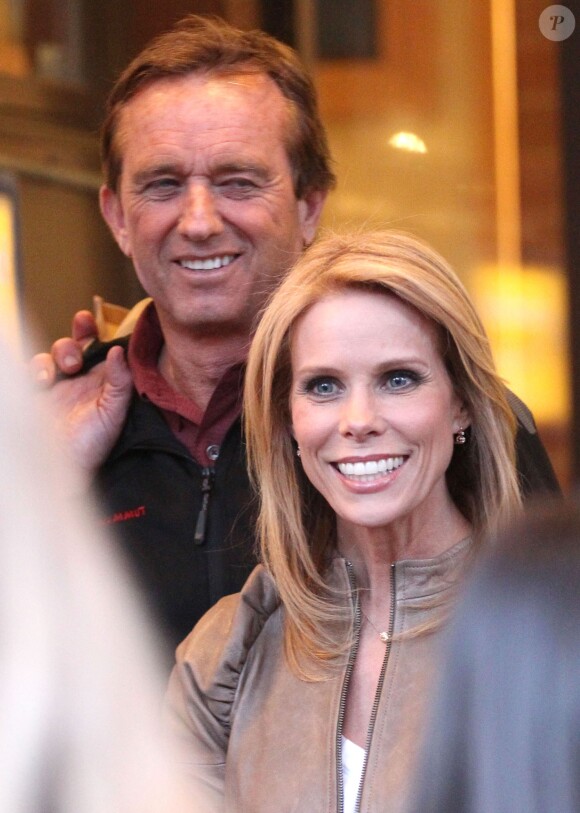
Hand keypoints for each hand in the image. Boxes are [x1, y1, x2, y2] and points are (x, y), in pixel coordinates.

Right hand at [30, 310, 132, 473]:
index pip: (98, 348)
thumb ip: (119, 381)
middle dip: (71, 344)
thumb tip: (118, 350)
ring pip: (51, 356)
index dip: (92, 332)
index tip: (86, 320)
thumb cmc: (92, 446)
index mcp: (102, 381)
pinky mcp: (36, 395)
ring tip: (59, 374)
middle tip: (74, 362)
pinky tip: (42, 382)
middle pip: (72, 347)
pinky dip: (35, 369)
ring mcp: (56, 387)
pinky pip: (31, 370)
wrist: (62, 471)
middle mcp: (79, 381)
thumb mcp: (113, 413)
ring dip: (54, 357)